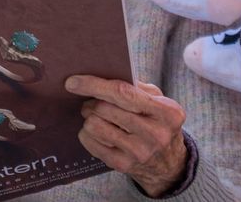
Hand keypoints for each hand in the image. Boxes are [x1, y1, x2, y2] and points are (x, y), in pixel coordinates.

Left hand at [66, 74, 189, 196]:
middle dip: (91, 102)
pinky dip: (88, 134)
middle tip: (91, 102)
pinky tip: (97, 131)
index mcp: (167, 112)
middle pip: (105, 108)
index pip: (123, 93)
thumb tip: (98, 75)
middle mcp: (155, 134)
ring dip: (90, 118)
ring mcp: (139, 152)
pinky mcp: (123, 165)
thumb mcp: (157, 100)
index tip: (73, 81)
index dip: (95, 85)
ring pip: (94, 126)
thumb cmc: (157, 121)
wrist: (167, 161)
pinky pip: (91, 143)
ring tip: (96, 117)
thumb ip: (134, 86)